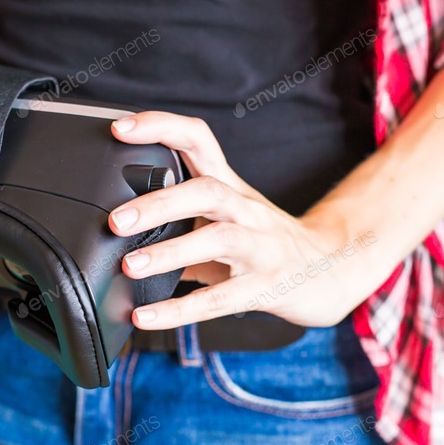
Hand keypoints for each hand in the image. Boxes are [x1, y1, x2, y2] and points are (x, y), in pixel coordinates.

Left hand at [107, 112, 375, 329]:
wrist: (328, 269)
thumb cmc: (262, 242)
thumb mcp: (222, 218)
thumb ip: (177, 219)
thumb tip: (117, 231)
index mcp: (229, 186)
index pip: (197, 139)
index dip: (161, 128)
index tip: (120, 130)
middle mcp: (245, 209)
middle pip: (206, 190)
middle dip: (158, 203)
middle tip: (115, 221)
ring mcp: (261, 247)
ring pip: (219, 239)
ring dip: (170, 252)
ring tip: (130, 266)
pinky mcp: (267, 287)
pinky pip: (220, 299)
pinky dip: (178, 310)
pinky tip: (145, 317)